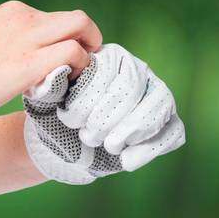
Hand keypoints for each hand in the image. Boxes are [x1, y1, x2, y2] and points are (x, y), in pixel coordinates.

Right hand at [0, 0, 102, 126]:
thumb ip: (6, 47)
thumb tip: (21, 61)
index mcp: (9, 13)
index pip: (54, 19)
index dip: (63, 41)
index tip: (57, 64)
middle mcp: (21, 17)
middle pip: (76, 19)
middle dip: (87, 42)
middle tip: (80, 69)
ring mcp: (27, 38)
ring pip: (83, 27)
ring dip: (89, 54)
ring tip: (75, 79)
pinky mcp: (31, 63)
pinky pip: (76, 53)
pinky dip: (80, 69)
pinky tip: (65, 87)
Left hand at [22, 41, 185, 185]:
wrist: (65, 141)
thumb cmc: (54, 114)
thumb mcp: (44, 99)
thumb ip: (48, 84)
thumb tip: (59, 71)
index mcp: (110, 56)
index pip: (108, 73)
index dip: (88, 100)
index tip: (69, 119)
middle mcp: (138, 70)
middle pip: (132, 89)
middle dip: (106, 118)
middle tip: (87, 136)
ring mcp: (157, 96)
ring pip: (157, 108)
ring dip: (127, 132)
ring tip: (106, 146)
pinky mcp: (168, 122)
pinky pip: (173, 132)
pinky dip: (149, 149)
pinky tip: (125, 161)